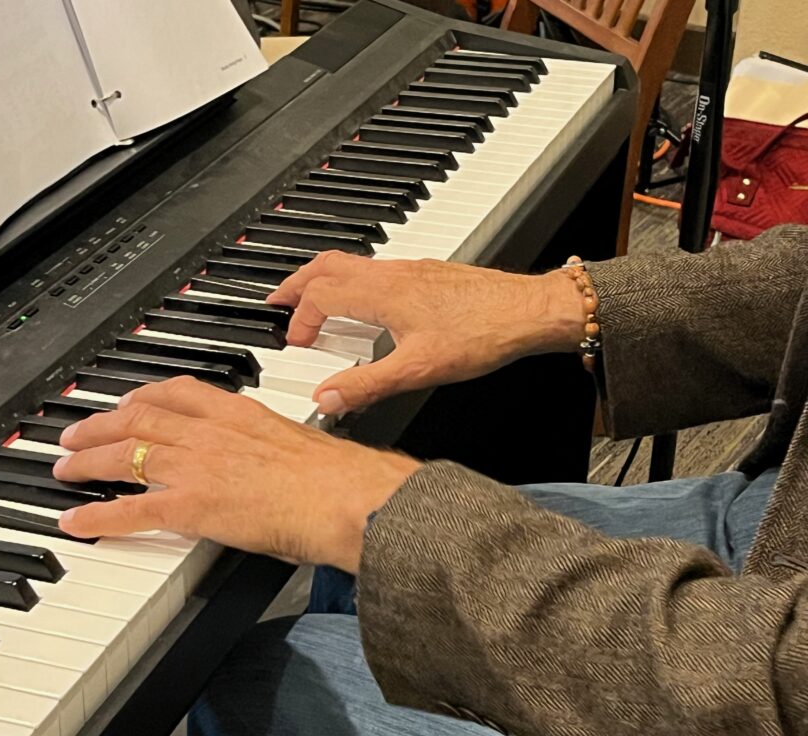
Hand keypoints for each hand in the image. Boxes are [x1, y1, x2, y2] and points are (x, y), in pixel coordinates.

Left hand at [53, 376, 419, 572]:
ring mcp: (197, 467)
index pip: (178, 393)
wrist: (347, 497)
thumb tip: (276, 461)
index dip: (143, 396)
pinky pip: (131, 510)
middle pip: (140, 419)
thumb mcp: (302, 444)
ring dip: (88, 460)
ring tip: (64, 466)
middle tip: (76, 431)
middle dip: (101, 424)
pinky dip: (98, 516)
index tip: (127, 401)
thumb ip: (275, 447)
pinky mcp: (192, 506)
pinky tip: (76, 521)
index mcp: (238, 414)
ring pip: (126, 455)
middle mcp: (210, 433)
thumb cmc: (338, 477)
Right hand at [267, 252, 586, 413]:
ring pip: (351, 263)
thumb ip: (367, 386)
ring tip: (312, 302)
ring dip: (322, 280)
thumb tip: (328, 399)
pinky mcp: (425, 274)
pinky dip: (352, 283)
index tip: (295, 343)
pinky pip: (374, 269)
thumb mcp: (418, 370)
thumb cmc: (483, 333)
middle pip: (326, 265)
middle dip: (295, 283)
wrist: (529, 311)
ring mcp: (409, 270)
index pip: (320, 295)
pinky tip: (365, 306)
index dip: (299, 319)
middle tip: (278, 302)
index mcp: (382, 293)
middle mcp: (392, 274)